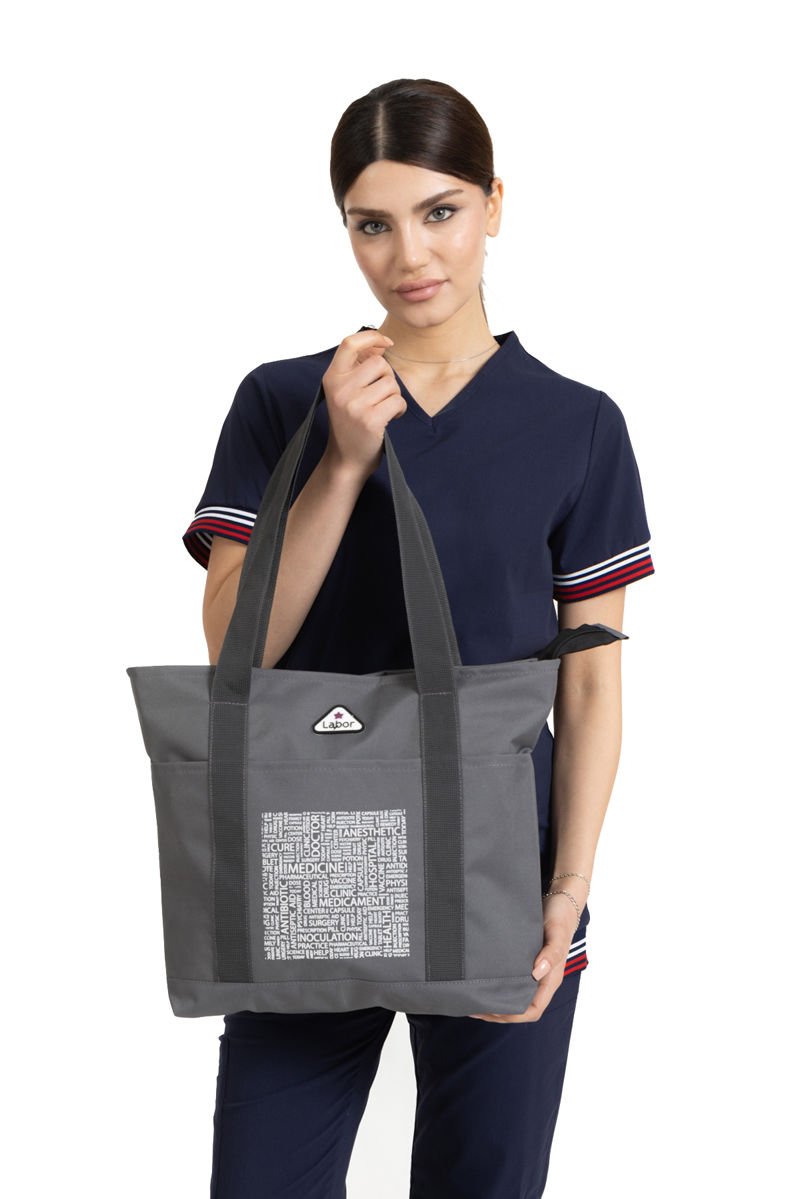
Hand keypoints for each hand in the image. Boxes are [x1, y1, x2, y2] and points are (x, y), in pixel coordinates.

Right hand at [320, 328, 406, 476]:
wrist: (346, 460)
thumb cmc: (350, 423)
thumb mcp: (344, 391)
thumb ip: (357, 368)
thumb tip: (381, 343)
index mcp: (332, 378)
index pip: (350, 343)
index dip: (371, 337)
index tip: (386, 343)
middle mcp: (340, 389)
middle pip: (379, 363)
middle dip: (387, 378)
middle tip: (380, 396)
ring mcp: (354, 405)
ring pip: (391, 383)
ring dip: (394, 396)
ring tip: (382, 409)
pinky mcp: (370, 419)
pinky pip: (398, 401)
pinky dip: (399, 410)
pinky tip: (389, 419)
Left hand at [467, 892, 580, 1022]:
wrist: (559, 898)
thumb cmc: (560, 917)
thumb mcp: (557, 933)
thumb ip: (552, 953)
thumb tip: (537, 972)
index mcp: (551, 979)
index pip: (533, 1009)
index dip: (513, 1015)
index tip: (491, 1012)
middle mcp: (541, 978)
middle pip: (520, 1006)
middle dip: (498, 1012)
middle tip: (474, 1006)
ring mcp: (532, 970)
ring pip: (514, 993)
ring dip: (495, 999)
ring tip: (473, 997)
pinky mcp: (524, 958)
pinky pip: (510, 978)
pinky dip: (495, 982)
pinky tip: (481, 978)